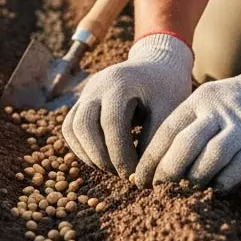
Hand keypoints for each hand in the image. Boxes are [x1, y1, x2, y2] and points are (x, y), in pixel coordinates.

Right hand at [61, 33, 193, 176]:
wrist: (158, 64)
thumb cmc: (168, 88)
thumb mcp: (170, 110)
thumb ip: (155, 139)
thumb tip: (140, 175)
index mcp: (120, 83)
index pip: (111, 124)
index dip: (120, 154)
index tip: (135, 174)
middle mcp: (97, 85)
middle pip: (83, 125)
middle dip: (101, 157)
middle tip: (122, 174)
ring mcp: (86, 92)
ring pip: (72, 128)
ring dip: (89, 155)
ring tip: (113, 168)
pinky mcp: (83, 101)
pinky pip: (70, 127)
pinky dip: (82, 147)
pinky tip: (104, 159)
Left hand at [134, 43, 240, 190]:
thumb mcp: (212, 105)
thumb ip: (192, 128)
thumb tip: (161, 165)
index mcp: (200, 100)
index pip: (169, 129)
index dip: (152, 157)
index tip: (139, 178)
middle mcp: (219, 108)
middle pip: (186, 142)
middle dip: (168, 170)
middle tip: (158, 190)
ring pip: (213, 154)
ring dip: (197, 177)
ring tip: (186, 192)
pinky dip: (227, 179)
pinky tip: (218, 189)